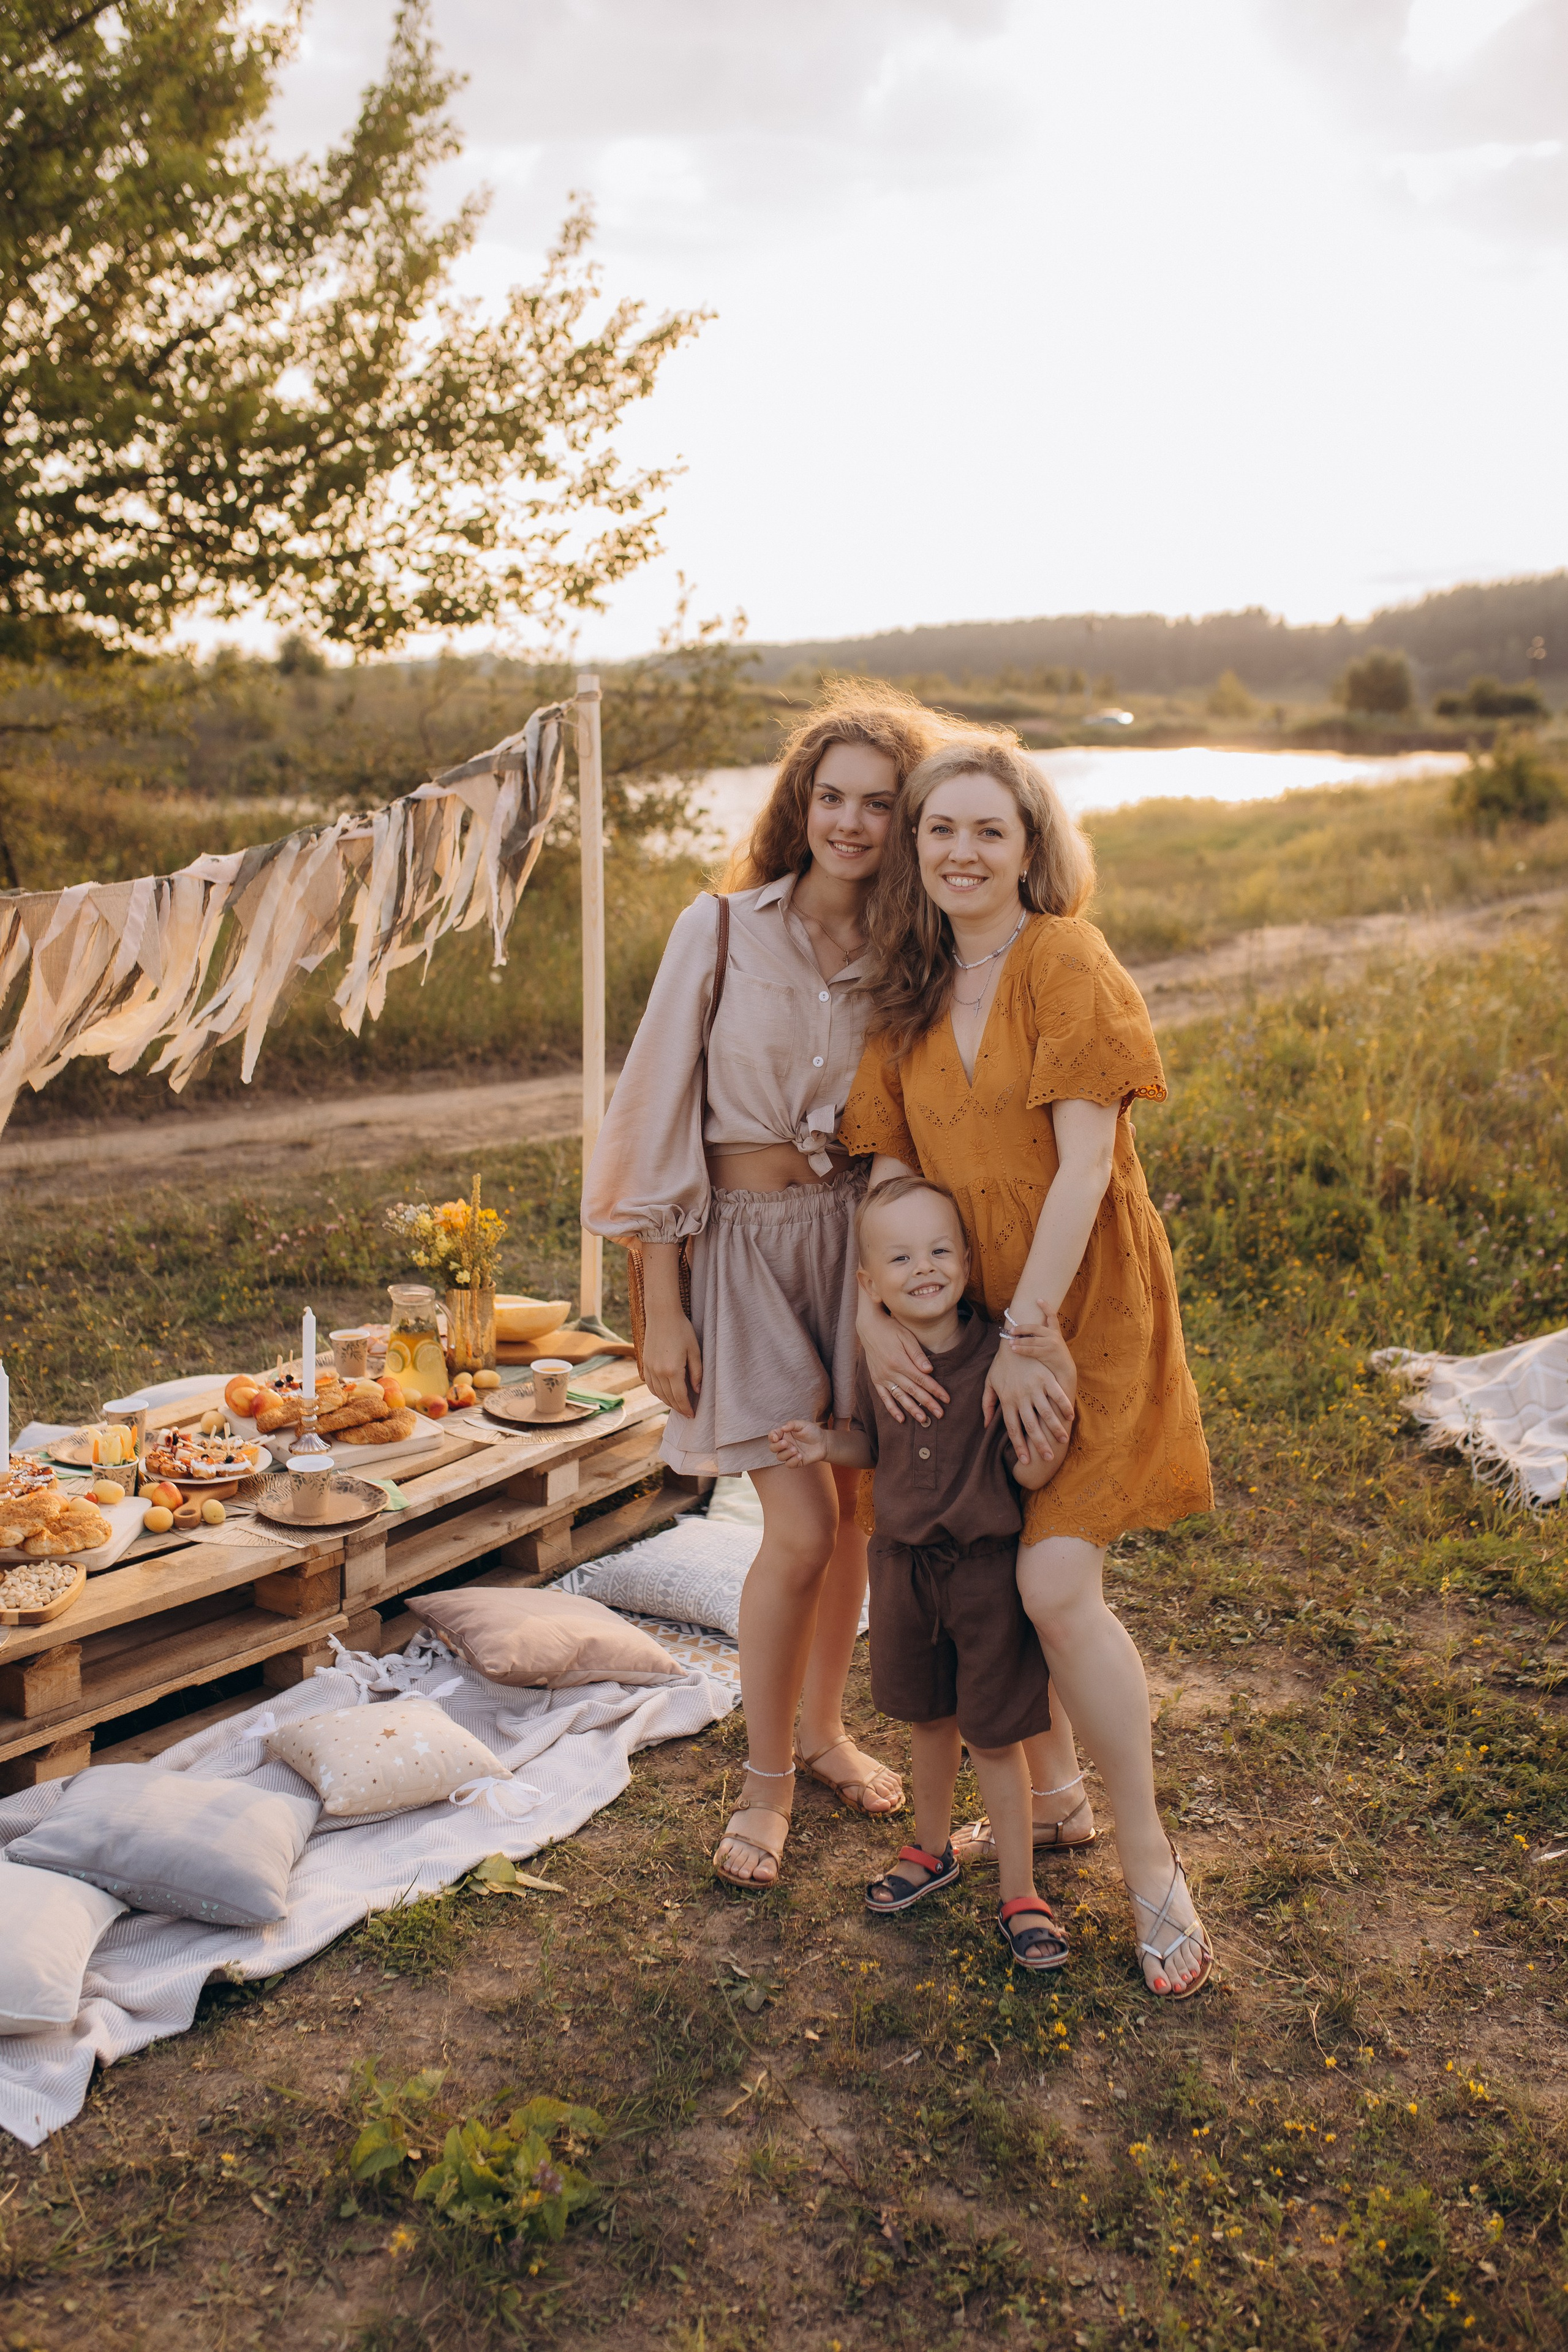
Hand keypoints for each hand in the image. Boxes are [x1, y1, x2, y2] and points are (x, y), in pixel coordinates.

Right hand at [641, 1302, 701, 1418]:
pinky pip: (650, 1385)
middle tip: (687, 1413)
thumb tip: (697, 1391)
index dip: (686, 1408)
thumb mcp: (695, 1351)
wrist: (662, 1314)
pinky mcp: (645, 1363)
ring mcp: (649, 1368)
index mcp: (673, 1370)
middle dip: (678, 1408)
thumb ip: (697, 1372)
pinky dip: (657, 1393)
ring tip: (677, 1405)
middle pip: (668, 1398)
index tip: (692, 1415)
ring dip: (667, 1402)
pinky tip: (664, 1394)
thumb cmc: (682, 1330)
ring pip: (658, 1393)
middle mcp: (659, 1372)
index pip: (680, 1397)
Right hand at [769, 1419, 825, 1465]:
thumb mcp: (803, 1424)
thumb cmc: (812, 1432)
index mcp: (784, 1434)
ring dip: (786, 1454)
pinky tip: (800, 1456)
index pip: (773, 1436)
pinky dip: (792, 1461)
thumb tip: (782, 1428)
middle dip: (777, 1446)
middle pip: (773, 1448)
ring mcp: (790, 1454)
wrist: (824, 1442)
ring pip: (779, 1457)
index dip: (772, 1436)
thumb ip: (792, 1424)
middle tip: (786, 1443)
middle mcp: (785, 1444)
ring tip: (795, 1449)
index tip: (776, 1437)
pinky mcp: (796, 1462)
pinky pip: (789, 1464)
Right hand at [855, 1288, 949, 1425]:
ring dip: (912, 1410)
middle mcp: (890, 1372)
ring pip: (900, 1397)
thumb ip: (917, 1354)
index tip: (946, 1399)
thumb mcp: (906, 1336)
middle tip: (940, 1414)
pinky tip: (901, 1419)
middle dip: (928, 1404)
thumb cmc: (891, 1329)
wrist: (869, 1327)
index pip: (922, 1379)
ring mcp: (882, 1377)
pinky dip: (892, 1409)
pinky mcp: (876, 1379)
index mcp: (900, 1362)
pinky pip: (884, 1397)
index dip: (935, 1390)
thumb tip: (929, 1370)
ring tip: (924, 1420)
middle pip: (913, 1391)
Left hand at [983, 1318, 1073, 1462]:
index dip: (1019, 1446)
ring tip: (1062, 1441)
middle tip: (1048, 1458)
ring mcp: (1034, 1387)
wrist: (1012, 1341)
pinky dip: (1064, 1406)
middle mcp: (1021, 1397)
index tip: (1025, 1461)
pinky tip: (1070, 1417)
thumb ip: (987, 1404)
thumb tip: (985, 1424)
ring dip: (1055, 1429)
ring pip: (1046, 1413)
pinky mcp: (1046, 1377)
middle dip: (1039, 1444)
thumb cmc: (1000, 1364)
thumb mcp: (989, 1383)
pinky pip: (1057, 1394)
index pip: (1013, 1429)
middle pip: (1031, 1426)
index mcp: (1007, 1400)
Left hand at [1003, 1301, 1077, 1400]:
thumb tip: (1027, 1333)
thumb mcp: (1054, 1344)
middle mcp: (1054, 1336)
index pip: (1052, 1316)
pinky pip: (1030, 1350)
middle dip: (1021, 1328)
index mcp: (1056, 1332)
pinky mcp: (1047, 1353)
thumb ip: (1045, 1337)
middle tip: (1011, 1330)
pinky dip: (1021, 1349)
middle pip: (1035, 1327)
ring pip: (1030, 1340)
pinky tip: (1014, 1349)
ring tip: (1010, 1341)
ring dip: (1018, 1340)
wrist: (1065, 1371)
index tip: (1038, 1299)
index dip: (1045, 1307)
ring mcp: (1051, 1344)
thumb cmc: (1057, 1358)